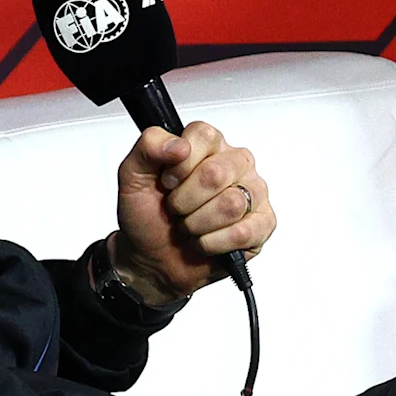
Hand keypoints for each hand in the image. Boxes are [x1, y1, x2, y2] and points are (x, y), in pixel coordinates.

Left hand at [114, 121, 274, 304]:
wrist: (153, 259)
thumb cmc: (148, 217)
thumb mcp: (132, 177)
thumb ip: (148, 147)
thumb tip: (177, 144)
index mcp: (208, 146)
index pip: (204, 136)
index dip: (180, 165)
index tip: (166, 182)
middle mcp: (235, 164)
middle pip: (216, 173)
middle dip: (185, 200)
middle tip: (177, 208)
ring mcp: (254, 193)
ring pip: (231, 204)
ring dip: (197, 224)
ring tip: (191, 226)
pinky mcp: (263, 224)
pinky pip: (243, 232)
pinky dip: (213, 243)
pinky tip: (206, 241)